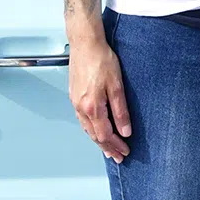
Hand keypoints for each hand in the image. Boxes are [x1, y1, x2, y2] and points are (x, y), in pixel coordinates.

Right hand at [68, 31, 131, 159]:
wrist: (85, 43)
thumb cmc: (100, 59)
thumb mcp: (117, 85)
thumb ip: (121, 111)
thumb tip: (126, 130)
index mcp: (92, 106)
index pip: (105, 135)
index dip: (116, 145)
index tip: (125, 151)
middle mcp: (81, 107)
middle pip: (94, 135)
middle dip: (107, 148)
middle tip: (117, 156)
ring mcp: (75, 102)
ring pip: (87, 128)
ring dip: (98, 140)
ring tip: (107, 148)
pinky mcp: (74, 95)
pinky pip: (82, 120)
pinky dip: (90, 129)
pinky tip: (95, 129)